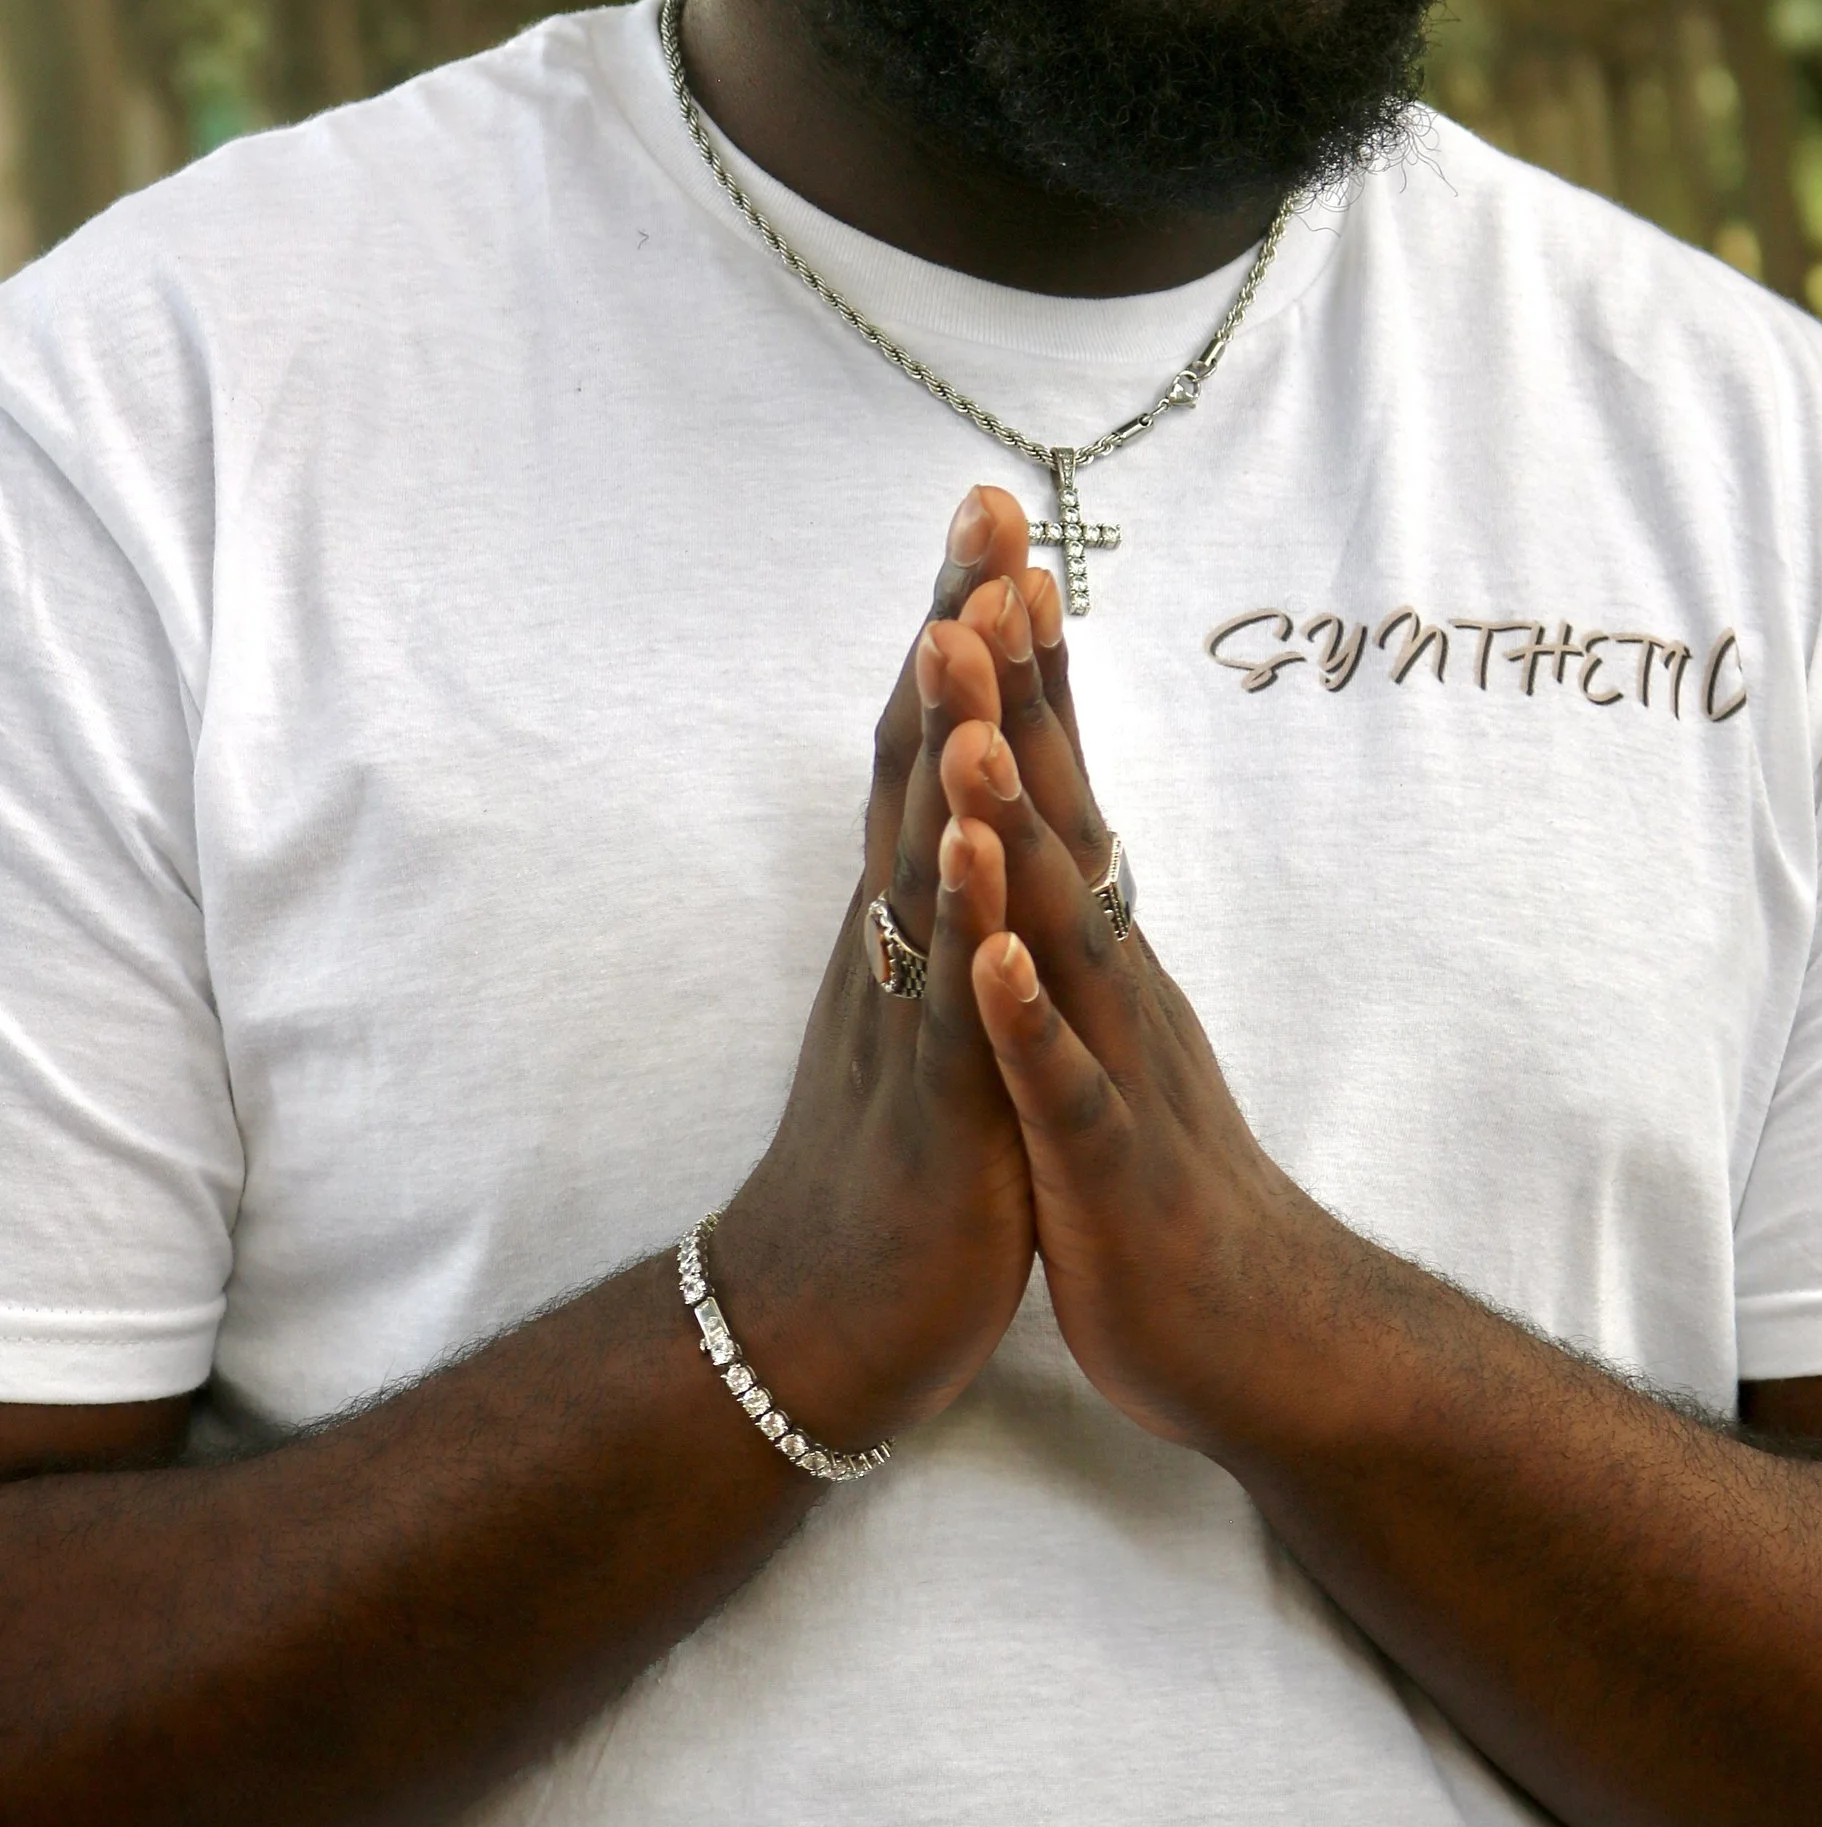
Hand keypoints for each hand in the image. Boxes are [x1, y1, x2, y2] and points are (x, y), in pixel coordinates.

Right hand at [705, 487, 1090, 1451]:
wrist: (820, 1318)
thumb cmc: (892, 1157)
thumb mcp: (921, 997)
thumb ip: (933, 895)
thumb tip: (950, 799)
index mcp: (908, 909)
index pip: (933, 735)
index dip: (965, 624)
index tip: (997, 513)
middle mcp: (895, 933)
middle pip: (917, 753)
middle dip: (954, 628)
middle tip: (984, 508)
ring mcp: (907, 1009)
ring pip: (924, 850)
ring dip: (943, 737)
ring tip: (964, 627)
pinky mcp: (934, 1101)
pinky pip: (949, 995)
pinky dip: (959, 915)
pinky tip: (971, 840)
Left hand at [935, 616, 1345, 1451]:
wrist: (1261, 1341)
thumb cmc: (1163, 1180)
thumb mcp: (1108, 1023)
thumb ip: (1081, 918)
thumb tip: (1058, 812)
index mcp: (1103, 947)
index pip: (1064, 776)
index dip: (1031, 666)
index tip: (1000, 545)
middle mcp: (1118, 980)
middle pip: (1068, 811)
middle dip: (1023, 692)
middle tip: (991, 567)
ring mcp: (1119, 1067)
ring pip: (1063, 932)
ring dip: (1018, 830)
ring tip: (976, 727)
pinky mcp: (1107, 1170)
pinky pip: (1063, 1087)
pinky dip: (1029, 1020)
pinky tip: (995, 960)